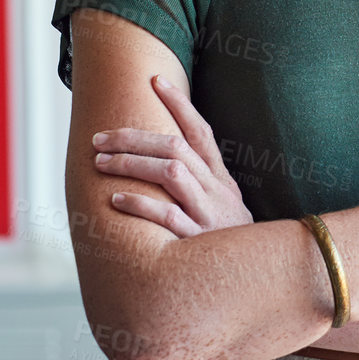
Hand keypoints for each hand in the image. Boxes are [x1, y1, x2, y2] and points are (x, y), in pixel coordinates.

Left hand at [93, 73, 252, 236]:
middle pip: (175, 148)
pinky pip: (168, 217)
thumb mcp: (225, 206)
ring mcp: (209, 214)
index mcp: (221, 179)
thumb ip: (201, 184)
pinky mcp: (199, 241)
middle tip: (99, 138)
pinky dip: (141, 205)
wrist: (258, 278)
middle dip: (134, 138)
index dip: (179, 103)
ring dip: (132, 164)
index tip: (155, 80)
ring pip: (171, 173)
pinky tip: (117, 199)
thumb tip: (166, 159)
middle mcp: (216, 190)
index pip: (200, 131)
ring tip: (101, 162)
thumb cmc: (229, 242)